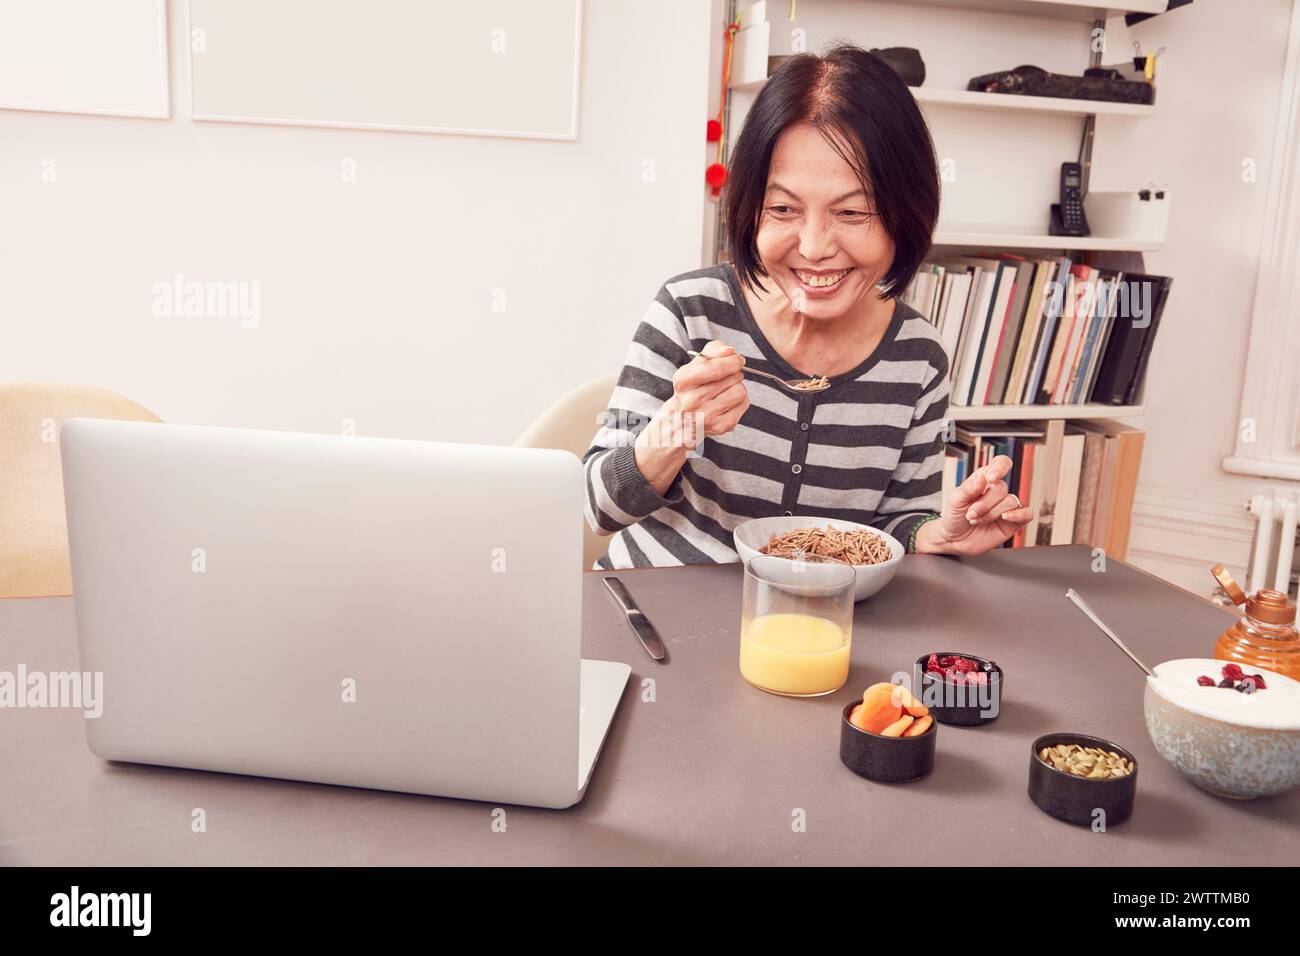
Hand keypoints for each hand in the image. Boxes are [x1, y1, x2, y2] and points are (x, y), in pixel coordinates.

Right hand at [668, 340, 749, 443]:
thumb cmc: (692, 388)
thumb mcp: (694, 366)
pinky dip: (740, 400)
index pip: (717, 368)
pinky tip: (728, 402)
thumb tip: (730, 351)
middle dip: (735, 373)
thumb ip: (712, 351)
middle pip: (732, 378)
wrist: (682, 420)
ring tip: (727, 389)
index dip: (733, 361)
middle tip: (727, 376)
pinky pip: (744, 404)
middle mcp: (692, 401)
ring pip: (740, 391)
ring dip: (738, 386)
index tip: (737, 359)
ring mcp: (706, 416)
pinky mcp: (720, 427)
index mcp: (684, 382)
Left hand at [914, 454, 1033, 555]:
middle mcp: (997, 492)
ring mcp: (1006, 506)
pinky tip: (1005, 517)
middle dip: (983, 504)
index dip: (999, 467)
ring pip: (1010, 502)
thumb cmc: (955, 516)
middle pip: (1001, 489)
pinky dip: (1018, 515)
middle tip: (970, 514)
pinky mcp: (1013, 521)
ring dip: (991, 513)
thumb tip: (983, 478)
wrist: (954, 539)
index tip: (990, 478)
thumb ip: (968, 488)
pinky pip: (1027, 514)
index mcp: (984, 480)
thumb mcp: (955, 500)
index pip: (1000, 464)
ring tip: (976, 520)